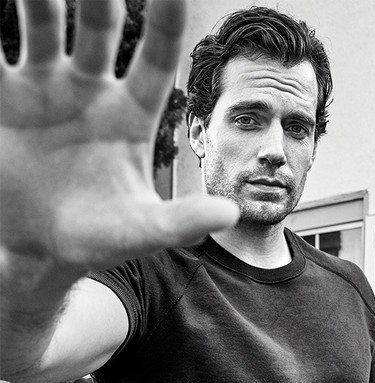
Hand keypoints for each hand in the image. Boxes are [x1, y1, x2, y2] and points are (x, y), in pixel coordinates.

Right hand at [0, 0, 237, 275]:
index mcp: (130, 114)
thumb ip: (179, 222)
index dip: (167, 23)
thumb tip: (230, 215)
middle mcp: (90, 88)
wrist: (37, 247)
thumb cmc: (95, 238)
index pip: (156, 58)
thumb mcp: (138, 231)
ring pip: (43, 23)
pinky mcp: (2, 96)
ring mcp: (43, 86)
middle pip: (99, 25)